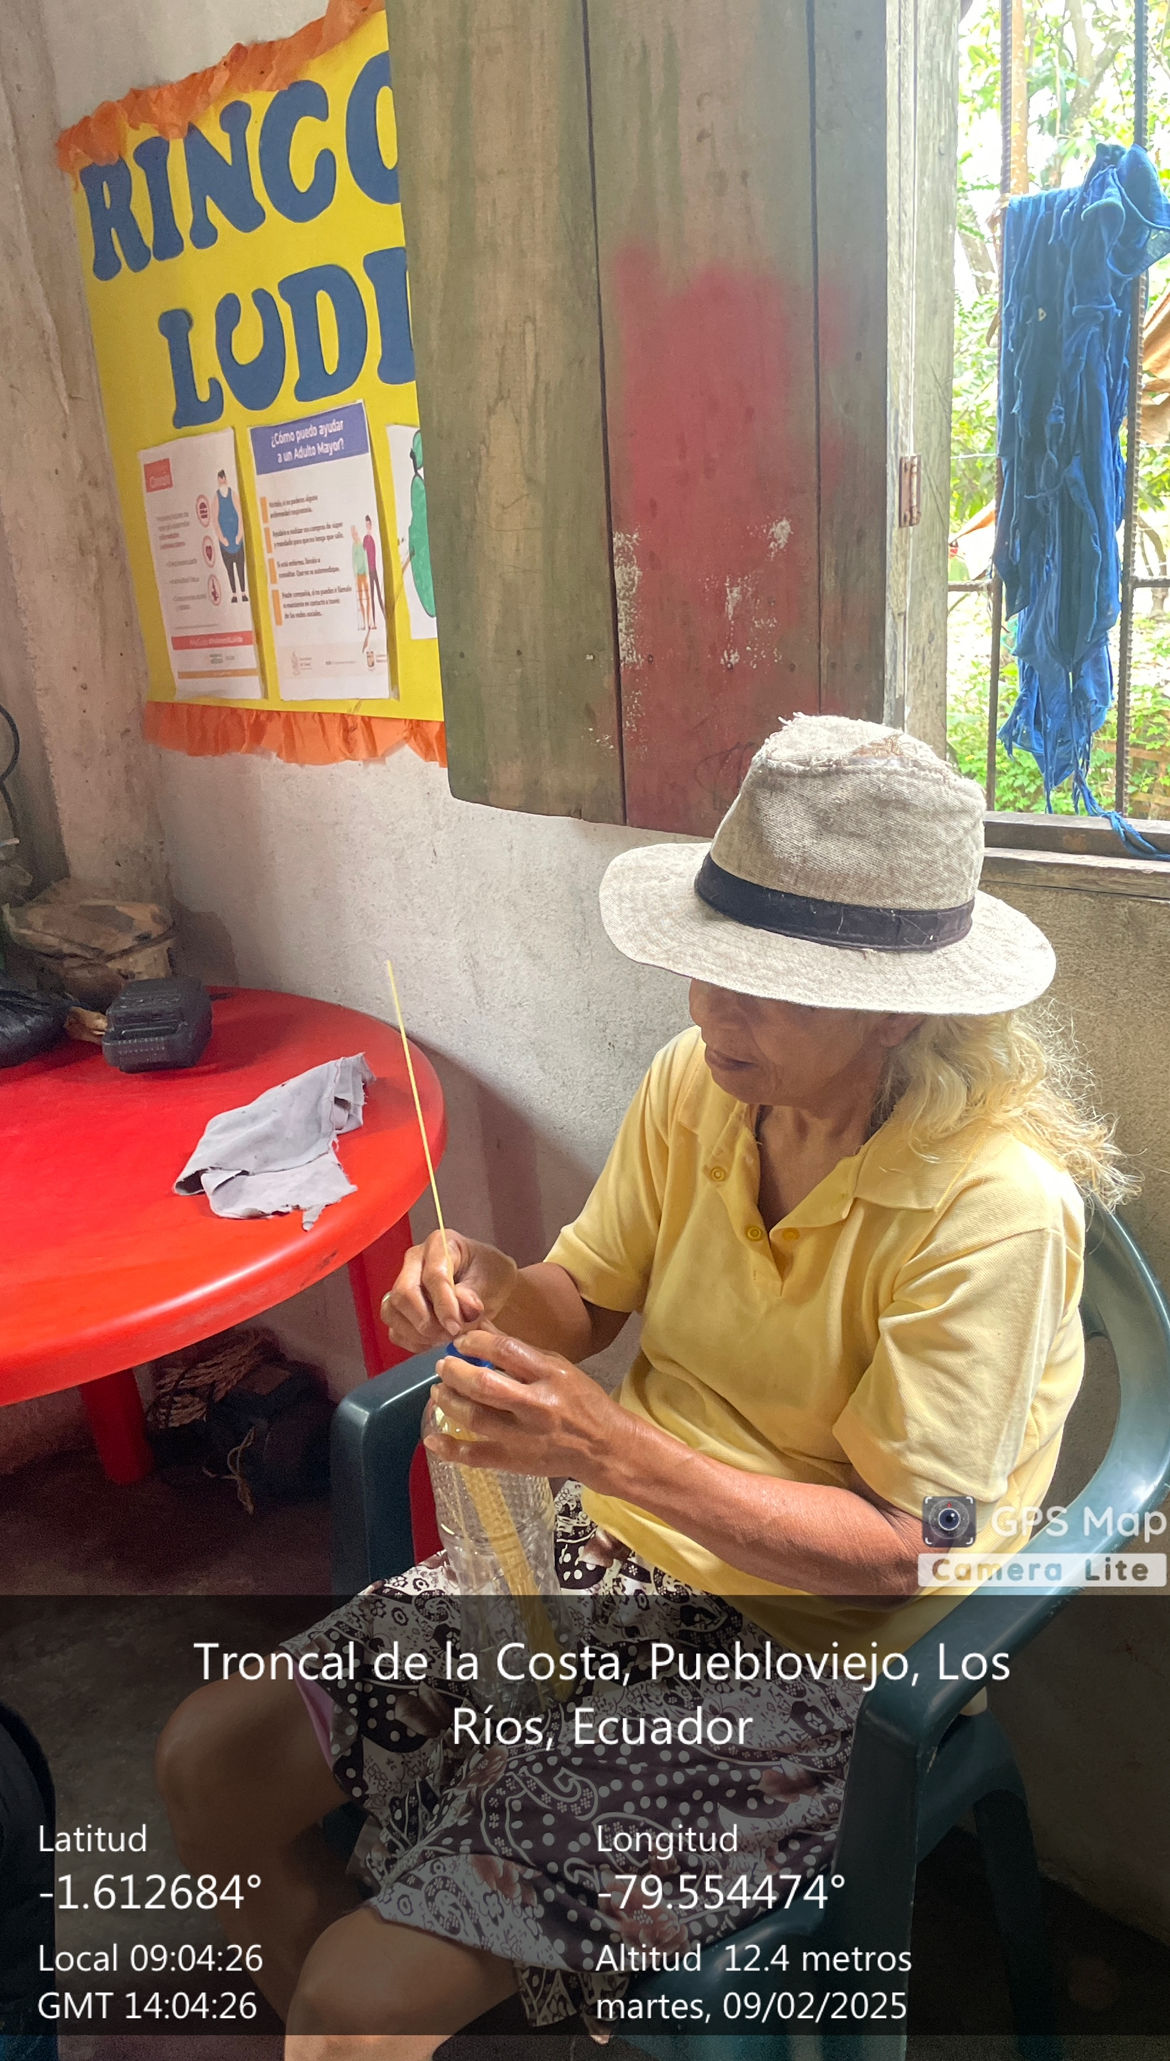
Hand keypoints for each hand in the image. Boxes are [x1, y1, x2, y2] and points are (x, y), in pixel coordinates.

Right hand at [381, 1232, 518, 1351]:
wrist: (491, 1289)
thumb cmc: (490, 1277)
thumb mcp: (489, 1279)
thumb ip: (474, 1293)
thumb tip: (464, 1308)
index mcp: (440, 1244)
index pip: (432, 1275)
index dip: (443, 1305)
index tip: (456, 1326)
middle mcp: (415, 1261)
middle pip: (403, 1293)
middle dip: (426, 1321)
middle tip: (450, 1334)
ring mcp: (403, 1283)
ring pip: (392, 1311)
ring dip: (417, 1333)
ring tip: (444, 1338)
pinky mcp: (399, 1307)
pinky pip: (394, 1329)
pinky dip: (413, 1341)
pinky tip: (434, 1342)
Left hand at [424, 1326, 629, 1490]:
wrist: (605, 1447)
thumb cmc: (582, 1401)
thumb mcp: (558, 1367)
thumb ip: (518, 1352)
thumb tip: (480, 1327)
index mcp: (552, 1375)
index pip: (507, 1351)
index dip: (477, 1342)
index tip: (461, 1341)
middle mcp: (538, 1405)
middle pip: (485, 1386)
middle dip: (455, 1372)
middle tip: (443, 1366)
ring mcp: (526, 1437)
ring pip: (476, 1418)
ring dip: (449, 1402)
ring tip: (439, 1391)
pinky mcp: (517, 1462)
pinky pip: (478, 1456)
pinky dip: (451, 1449)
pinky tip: (433, 1439)